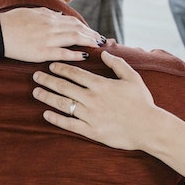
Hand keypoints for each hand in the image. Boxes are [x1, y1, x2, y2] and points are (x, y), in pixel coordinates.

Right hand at [0, 7, 103, 61]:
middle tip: (102, 41)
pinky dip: (74, 54)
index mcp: (48, 18)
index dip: (86, 27)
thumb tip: (59, 15)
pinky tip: (84, 56)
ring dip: (88, 41)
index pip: (73, 22)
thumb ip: (47, 14)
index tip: (94, 33)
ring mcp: (47, 39)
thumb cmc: (12, 22)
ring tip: (97, 46)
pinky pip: (62, 53)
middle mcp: (51, 26)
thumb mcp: (31, 12)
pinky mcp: (41, 52)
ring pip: (74, 38)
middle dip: (92, 35)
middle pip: (78, 29)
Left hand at [33, 51, 157, 149]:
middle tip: (35, 75)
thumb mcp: (132, 78)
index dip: (61, 68)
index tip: (50, 66)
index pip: (75, 74)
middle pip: (64, 87)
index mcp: (101, 85)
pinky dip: (56, 119)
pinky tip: (46, 114)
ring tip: (36, 92)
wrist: (149, 128)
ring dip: (47, 97)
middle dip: (48, 80)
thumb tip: (104, 53)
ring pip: (63, 104)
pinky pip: (69, 124)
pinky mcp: (91, 131)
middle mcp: (92, 99)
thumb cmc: (142, 102)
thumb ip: (117, 64)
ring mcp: (90, 116)